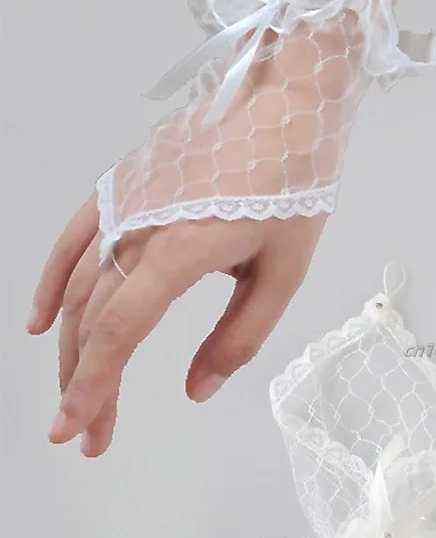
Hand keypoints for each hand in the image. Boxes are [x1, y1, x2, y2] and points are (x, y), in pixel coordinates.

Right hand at [29, 201, 324, 457]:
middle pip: (93, 318)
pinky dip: (53, 281)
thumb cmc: (292, 188)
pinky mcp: (120, 185)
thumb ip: (240, 335)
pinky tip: (40, 319)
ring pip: (78, 286)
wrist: (283, 106)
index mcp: (181, 250)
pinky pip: (73, 238)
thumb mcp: (282, 273)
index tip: (76, 429)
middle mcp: (138, 227)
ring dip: (69, 344)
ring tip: (72, 390)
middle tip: (87, 432)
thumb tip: (198, 390)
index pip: (119, 331)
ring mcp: (123, 203)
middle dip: (85, 380)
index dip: (94, 386)